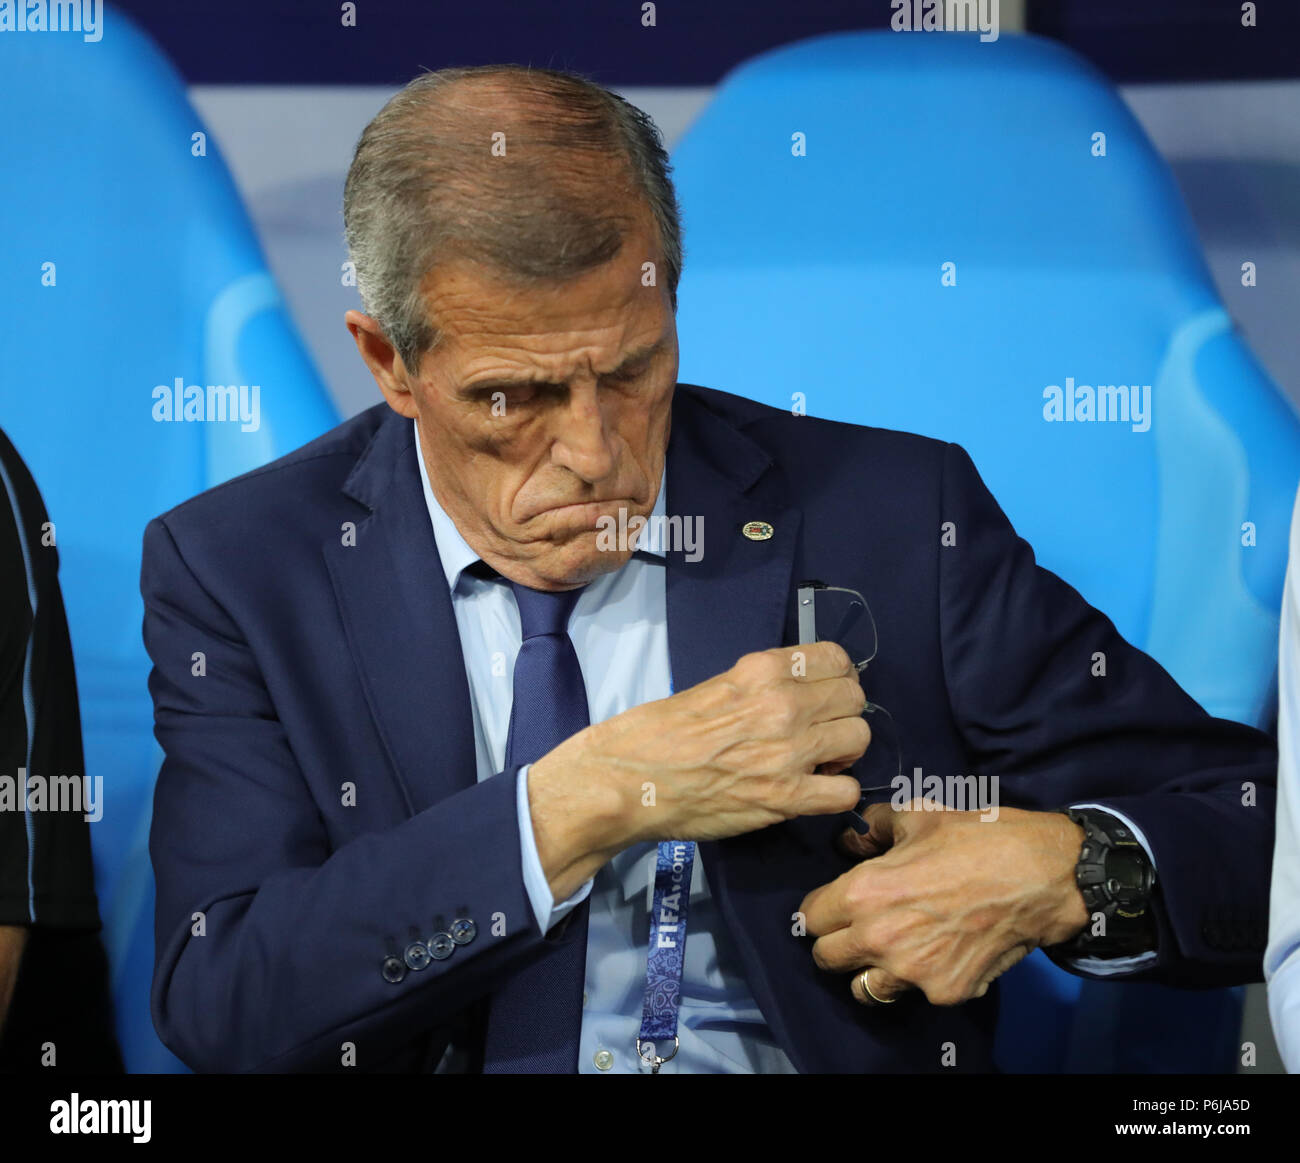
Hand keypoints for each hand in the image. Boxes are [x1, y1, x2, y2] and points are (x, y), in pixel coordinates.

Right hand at [529, 641, 868, 898]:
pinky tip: (811, 793)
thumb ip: (759, 688)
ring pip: (859, 739)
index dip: (836, 679)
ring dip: (843, 753)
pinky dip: (835, 794)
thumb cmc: (655, 732)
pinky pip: (846, 792)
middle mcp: (783, 704)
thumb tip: (794, 696)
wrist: (626, 780)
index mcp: (761, 669)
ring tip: (817, 763)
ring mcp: (789, 752)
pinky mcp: (785, 798)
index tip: (824, 696)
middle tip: (821, 733)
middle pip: (854, 699)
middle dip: (842, 715)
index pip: (836, 659)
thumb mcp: (713, 687)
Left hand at [800, 800, 1088, 1005]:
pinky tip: (940, 953)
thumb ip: (872, 829)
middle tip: (861, 928)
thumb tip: (848, 841)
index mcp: (864, 894)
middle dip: (838, 942)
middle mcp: (879, 939)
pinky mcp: (946, 991)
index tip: (837, 905)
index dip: (822, 908)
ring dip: (871, 971)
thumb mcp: (916, 816)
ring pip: (864, 989)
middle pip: (827, 958)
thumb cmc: (975, 837)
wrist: (1041, 875)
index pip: (811, 917)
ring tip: (894, 950)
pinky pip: (916, 993)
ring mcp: (913, 972)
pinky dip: (922, 979)